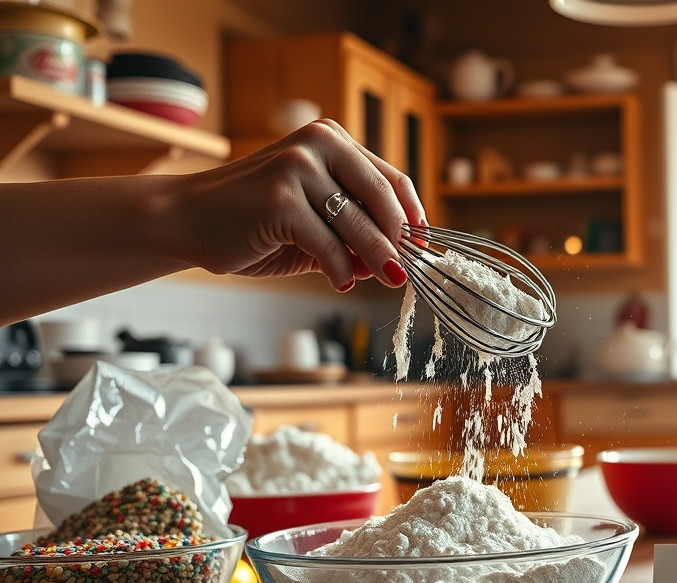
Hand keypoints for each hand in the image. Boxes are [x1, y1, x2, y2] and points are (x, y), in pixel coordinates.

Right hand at [167, 120, 427, 291]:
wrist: (186, 220)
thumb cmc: (255, 221)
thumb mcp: (315, 220)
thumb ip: (353, 231)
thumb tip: (397, 263)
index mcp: (330, 140)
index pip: (390, 178)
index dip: (412, 215)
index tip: (424, 245)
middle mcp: (317, 145)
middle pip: (382, 199)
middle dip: (399, 241)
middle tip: (406, 272)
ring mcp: (297, 169)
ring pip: (358, 225)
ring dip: (377, 260)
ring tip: (385, 280)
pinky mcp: (280, 200)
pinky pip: (329, 246)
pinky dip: (341, 270)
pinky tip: (339, 282)